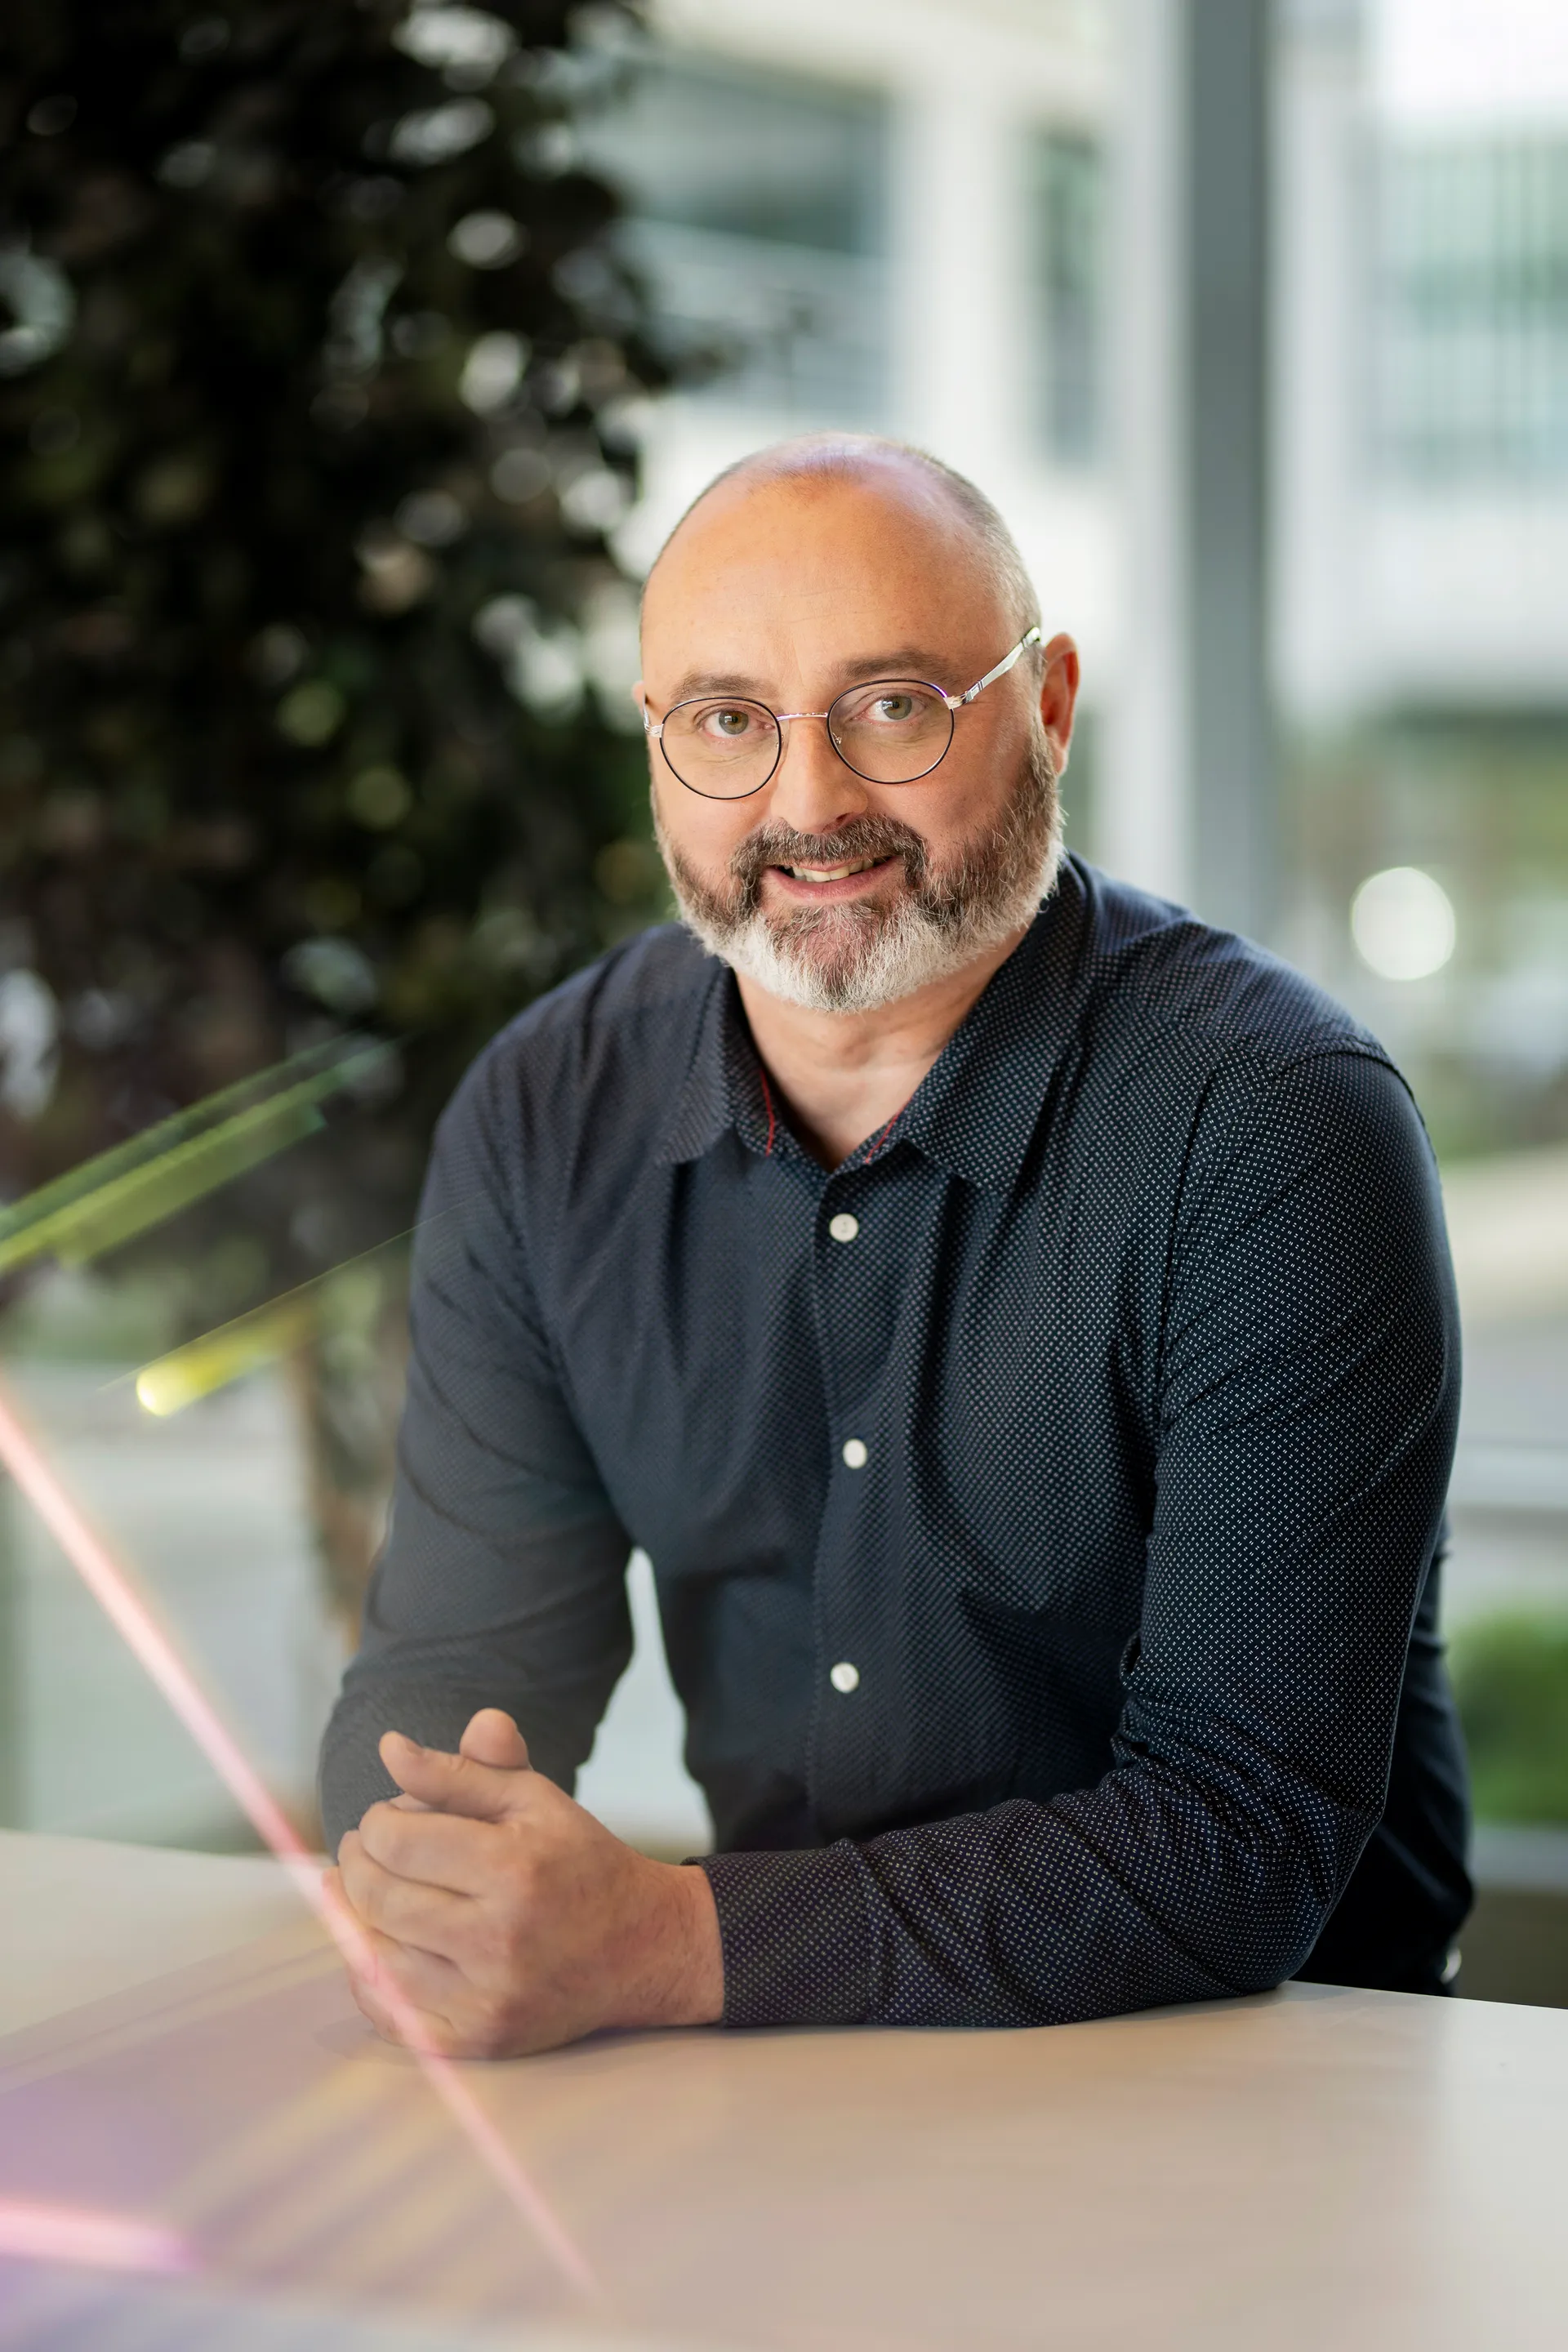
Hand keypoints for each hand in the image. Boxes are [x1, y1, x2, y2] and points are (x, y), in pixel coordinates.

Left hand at [323, 1708, 723, 2058]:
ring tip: (369, 1889)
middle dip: (356, 1864)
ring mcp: (487, 1999)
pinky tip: (382, 1942)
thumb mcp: (533, 1798)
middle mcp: (499, 1939)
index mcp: (514, 1868)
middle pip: (378, 1898)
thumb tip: (390, 1748)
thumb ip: (462, 1770)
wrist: (640, 1948)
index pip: (397, 1841)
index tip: (387, 1816)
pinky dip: (369, 1975)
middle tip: (365, 1849)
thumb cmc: (578, 1862)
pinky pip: (389, 2012)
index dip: (377, 1821)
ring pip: (373, 1957)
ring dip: (355, 1916)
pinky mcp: (478, 2041)